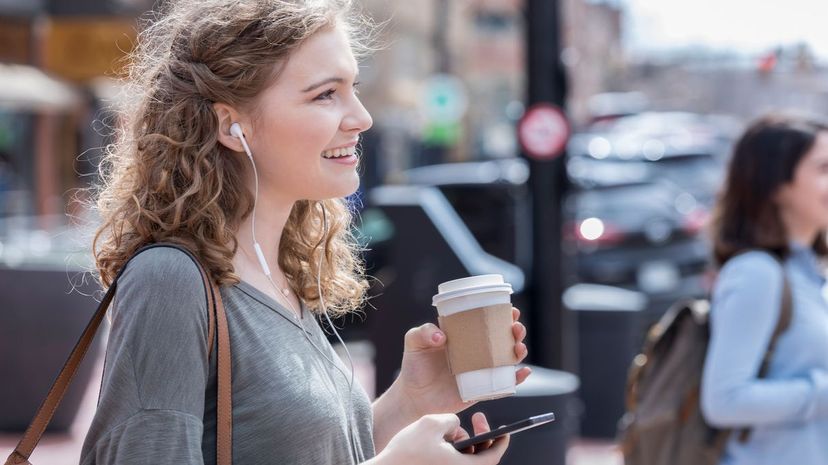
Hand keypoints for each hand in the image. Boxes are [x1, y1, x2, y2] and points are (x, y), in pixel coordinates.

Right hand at [370, 413, 508, 464]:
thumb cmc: (406, 451)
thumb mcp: (430, 423)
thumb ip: (450, 419)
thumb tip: (457, 425)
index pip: (493, 457)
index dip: (502, 441)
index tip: (505, 430)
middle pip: (481, 458)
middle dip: (481, 436)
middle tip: (477, 418)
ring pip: (466, 460)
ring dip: (464, 442)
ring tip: (449, 430)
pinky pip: (453, 463)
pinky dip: (452, 451)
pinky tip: (439, 440)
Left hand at [395, 307, 530, 417]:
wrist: (413, 397)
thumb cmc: (414, 367)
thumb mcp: (413, 343)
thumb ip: (423, 332)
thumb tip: (442, 336)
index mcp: (464, 336)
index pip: (487, 321)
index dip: (502, 314)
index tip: (510, 310)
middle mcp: (476, 352)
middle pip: (503, 338)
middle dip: (516, 331)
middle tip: (515, 328)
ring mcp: (481, 370)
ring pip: (508, 359)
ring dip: (519, 351)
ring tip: (518, 348)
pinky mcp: (482, 389)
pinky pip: (504, 384)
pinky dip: (517, 378)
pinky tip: (523, 372)